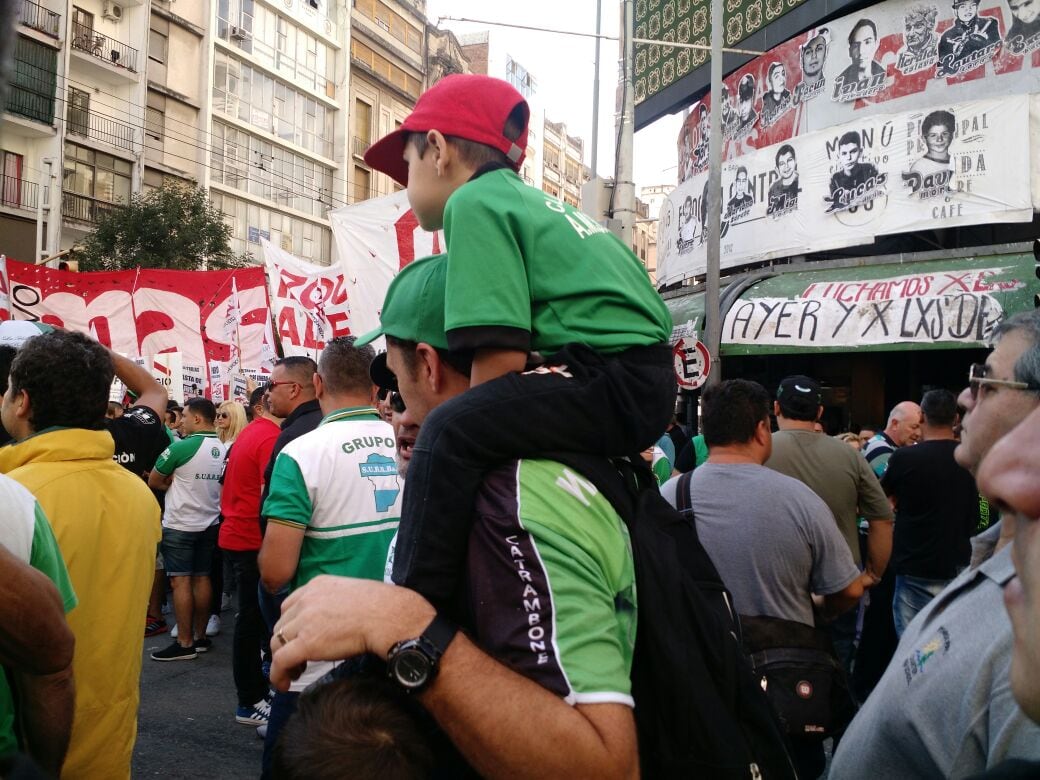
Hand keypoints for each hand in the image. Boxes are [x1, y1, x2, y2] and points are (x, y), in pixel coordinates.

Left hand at [269, 576, 432, 690]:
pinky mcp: (306, 642)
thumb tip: (334, 622)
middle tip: (298, 660)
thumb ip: (334, 604)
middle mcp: (306, 600)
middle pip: (281, 626)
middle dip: (285, 644)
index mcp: (317, 586)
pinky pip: (281, 661)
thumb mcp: (351, 594)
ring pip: (277, 643)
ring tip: (295, 673)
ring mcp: (304, 620)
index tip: (297, 640)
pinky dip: (278, 675)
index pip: (289, 607)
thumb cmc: (380, 607)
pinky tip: (285, 685)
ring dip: (282, 660)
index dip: (290, 627)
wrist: (387, 616)